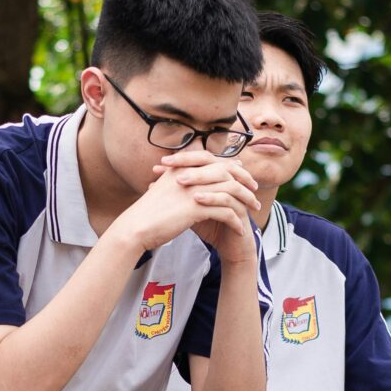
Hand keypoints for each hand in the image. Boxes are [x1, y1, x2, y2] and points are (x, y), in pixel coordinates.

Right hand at [115, 151, 257, 253]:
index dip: (233, 168)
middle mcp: (190, 174)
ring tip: (254, 211)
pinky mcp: (196, 208)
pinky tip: (240, 229)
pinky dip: (235, 221)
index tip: (244, 176)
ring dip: (245, 201)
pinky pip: (225, 212)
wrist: (135, 227)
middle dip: (245, 182)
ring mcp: (194, 190)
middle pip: (228, 173)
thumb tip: (191, 182)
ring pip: (231, 191)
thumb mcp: (164, 190)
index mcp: (183, 167)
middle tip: (255, 192)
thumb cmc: (147, 213)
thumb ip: (179, 181)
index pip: (215, 161)